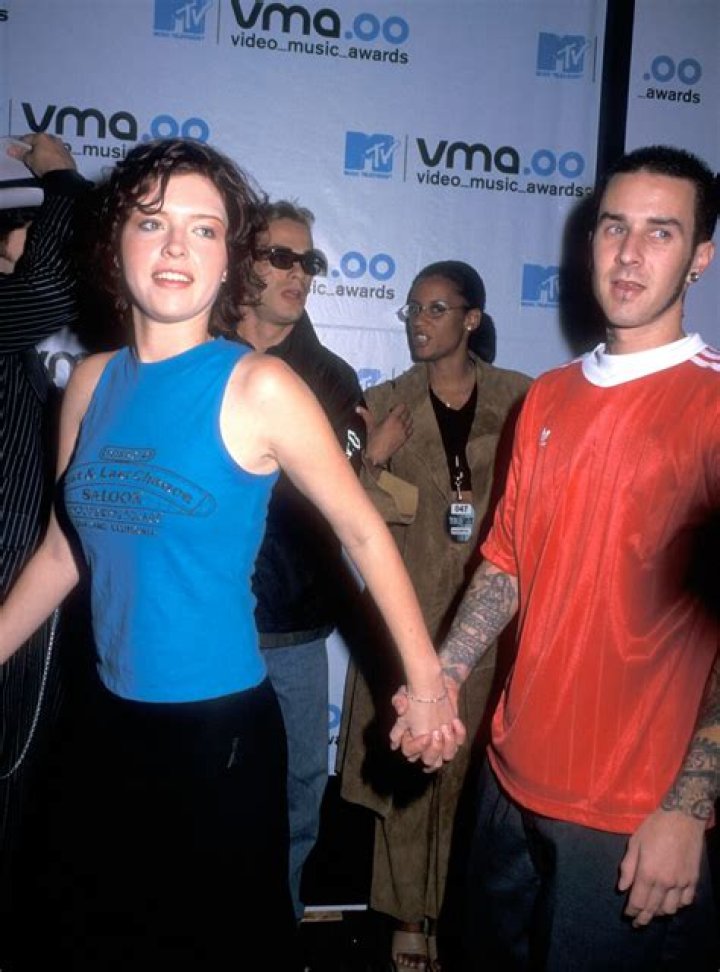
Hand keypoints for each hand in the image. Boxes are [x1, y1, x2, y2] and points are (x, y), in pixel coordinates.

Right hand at [7, 133, 75, 176]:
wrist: (63, 178)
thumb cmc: (44, 165)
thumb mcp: (29, 160)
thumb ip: (20, 153)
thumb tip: (11, 150)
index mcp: (41, 136)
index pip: (27, 138)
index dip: (21, 145)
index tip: (19, 151)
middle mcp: (53, 139)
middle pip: (40, 142)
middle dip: (35, 148)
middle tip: (31, 158)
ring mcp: (63, 147)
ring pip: (50, 148)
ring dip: (46, 153)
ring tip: (42, 163)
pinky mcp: (69, 156)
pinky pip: (58, 155)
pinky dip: (55, 158)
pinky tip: (52, 166)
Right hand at [359, 403, 411, 467]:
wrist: (378, 455)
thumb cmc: (373, 440)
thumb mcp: (370, 426)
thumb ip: (365, 415)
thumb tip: (357, 407)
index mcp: (392, 419)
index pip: (402, 407)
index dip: (397, 407)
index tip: (390, 411)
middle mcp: (400, 424)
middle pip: (408, 413)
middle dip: (402, 412)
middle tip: (395, 416)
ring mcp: (404, 432)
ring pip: (411, 421)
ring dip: (406, 419)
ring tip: (399, 422)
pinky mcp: (405, 439)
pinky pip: (411, 430)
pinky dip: (408, 427)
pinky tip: (402, 429)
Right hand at [389, 682, 465, 771]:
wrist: (433, 686)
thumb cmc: (416, 694)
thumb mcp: (403, 696)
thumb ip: (398, 704)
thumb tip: (400, 715)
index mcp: (410, 739)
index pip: (410, 753)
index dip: (417, 747)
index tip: (426, 735)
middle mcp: (425, 745)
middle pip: (429, 761)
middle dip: (434, 750)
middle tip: (436, 733)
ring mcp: (441, 742)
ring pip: (447, 756)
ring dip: (448, 745)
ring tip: (445, 727)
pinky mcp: (454, 736)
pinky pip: (459, 742)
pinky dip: (459, 734)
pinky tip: (455, 721)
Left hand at [618, 808, 705, 926]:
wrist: (683, 818)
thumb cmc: (655, 827)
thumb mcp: (635, 843)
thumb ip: (628, 868)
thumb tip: (622, 888)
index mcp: (648, 873)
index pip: (638, 901)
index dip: (632, 911)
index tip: (628, 916)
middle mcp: (665, 882)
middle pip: (653, 909)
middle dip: (644, 918)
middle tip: (638, 923)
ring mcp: (681, 882)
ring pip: (671, 909)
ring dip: (660, 913)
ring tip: (653, 911)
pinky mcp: (693, 879)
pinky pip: (686, 901)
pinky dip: (678, 905)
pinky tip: (671, 902)